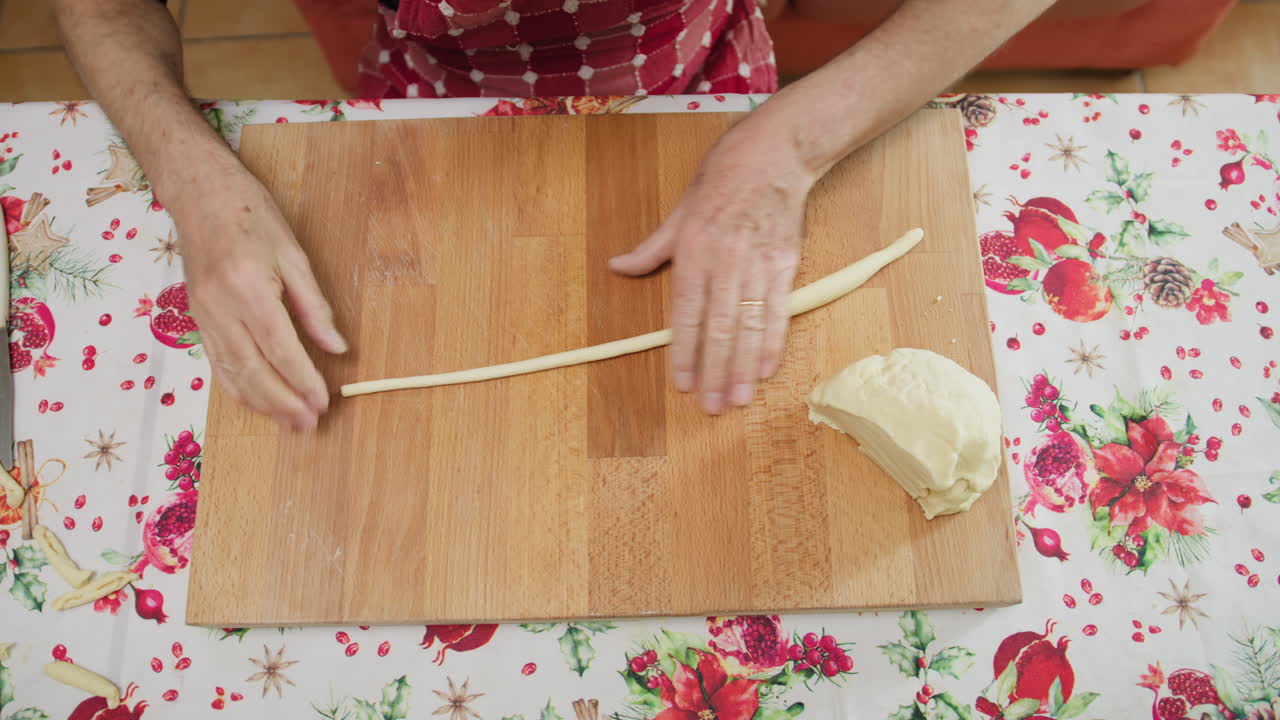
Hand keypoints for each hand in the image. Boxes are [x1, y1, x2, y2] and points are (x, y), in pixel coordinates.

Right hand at [172, 164, 346, 429]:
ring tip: (289, 423)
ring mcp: (203, 316)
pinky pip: (217, 364)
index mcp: (248, 288)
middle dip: (283, 402)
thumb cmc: (250, 215)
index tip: (323, 401)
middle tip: (309, 424)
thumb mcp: (294, 253)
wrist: (199, 195)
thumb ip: (314, 305)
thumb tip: (336, 347)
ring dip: (262, 404)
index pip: (280, 347)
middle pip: (253, 369)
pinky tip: (259, 403)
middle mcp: (220, 308)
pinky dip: (238, 389)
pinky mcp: (196, 319)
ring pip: (231, 373)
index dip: (302, 379)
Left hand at [609, 125, 811, 413]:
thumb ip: (652, 248)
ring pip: (749, 325)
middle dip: (714, 371)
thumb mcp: (679, 210)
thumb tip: (618, 267)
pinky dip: (773, 341)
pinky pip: (779, 309)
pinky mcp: (787, 264)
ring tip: (737, 399)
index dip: (684, 351)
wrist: (774, 155)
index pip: (686, 313)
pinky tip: (765, 369)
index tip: (681, 383)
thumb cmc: (722, 179)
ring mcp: (759, 264)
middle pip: (719, 328)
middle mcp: (726, 262)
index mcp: (694, 251)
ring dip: (743, 366)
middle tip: (710, 407)